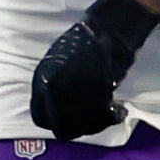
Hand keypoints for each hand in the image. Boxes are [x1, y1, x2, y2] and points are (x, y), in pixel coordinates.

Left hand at [30, 0, 159, 139]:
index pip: (40, 117)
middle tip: (91, 122)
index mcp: (41, 81)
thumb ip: (53, 88)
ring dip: (96, 125)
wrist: (108, 31)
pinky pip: (101, 117)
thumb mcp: (57, 64)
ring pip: (82, 126)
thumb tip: (57, 109)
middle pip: (61, 127)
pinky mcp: (98, 92)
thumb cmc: (83, 45)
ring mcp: (76, 91)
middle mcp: (55, 89)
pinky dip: (111, 118)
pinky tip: (119, 110)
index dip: (55, 123)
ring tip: (108, 115)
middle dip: (77, 128)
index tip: (68, 122)